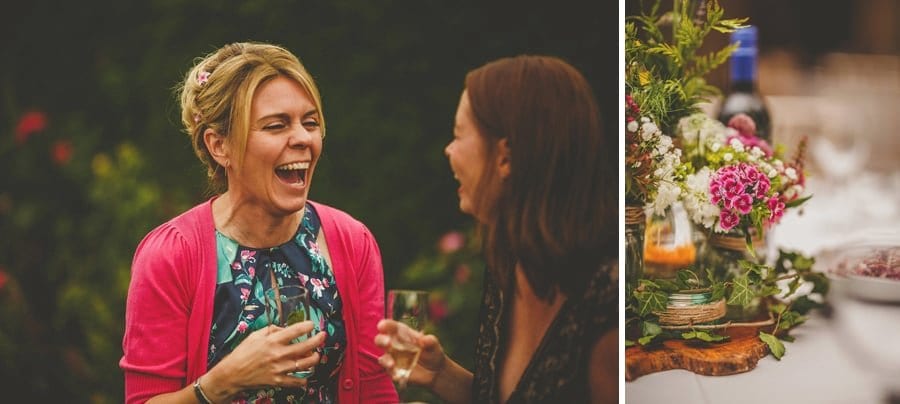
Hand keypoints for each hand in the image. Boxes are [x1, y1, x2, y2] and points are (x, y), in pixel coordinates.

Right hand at [206, 320, 325, 398]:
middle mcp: (278, 354)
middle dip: (318, 340)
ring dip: (314, 359)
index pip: (295, 331)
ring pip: (305, 364)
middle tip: (323, 336)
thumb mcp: (255, 335)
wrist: (232, 374)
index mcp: (272, 341)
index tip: (312, 325)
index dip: (307, 326)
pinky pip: (297, 381)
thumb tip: (284, 329)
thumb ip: (271, 330)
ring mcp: (279, 369)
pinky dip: (304, 379)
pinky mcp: (278, 381)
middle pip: (305, 347)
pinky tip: (306, 374)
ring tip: (316, 355)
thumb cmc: (242, 353)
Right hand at [374, 319, 446, 388]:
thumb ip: (430, 341)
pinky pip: (390, 372)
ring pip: (383, 358)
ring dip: (385, 360)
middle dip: (381, 340)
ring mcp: (393, 359)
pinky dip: (392, 373)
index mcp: (402, 334)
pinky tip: (397, 376)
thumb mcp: (434, 345)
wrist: (436, 372)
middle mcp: (395, 345)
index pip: (391, 327)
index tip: (382, 326)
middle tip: (387, 342)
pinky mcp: (395, 371)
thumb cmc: (433, 353)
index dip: (385, 325)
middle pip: (381, 340)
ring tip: (392, 364)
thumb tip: (424, 340)